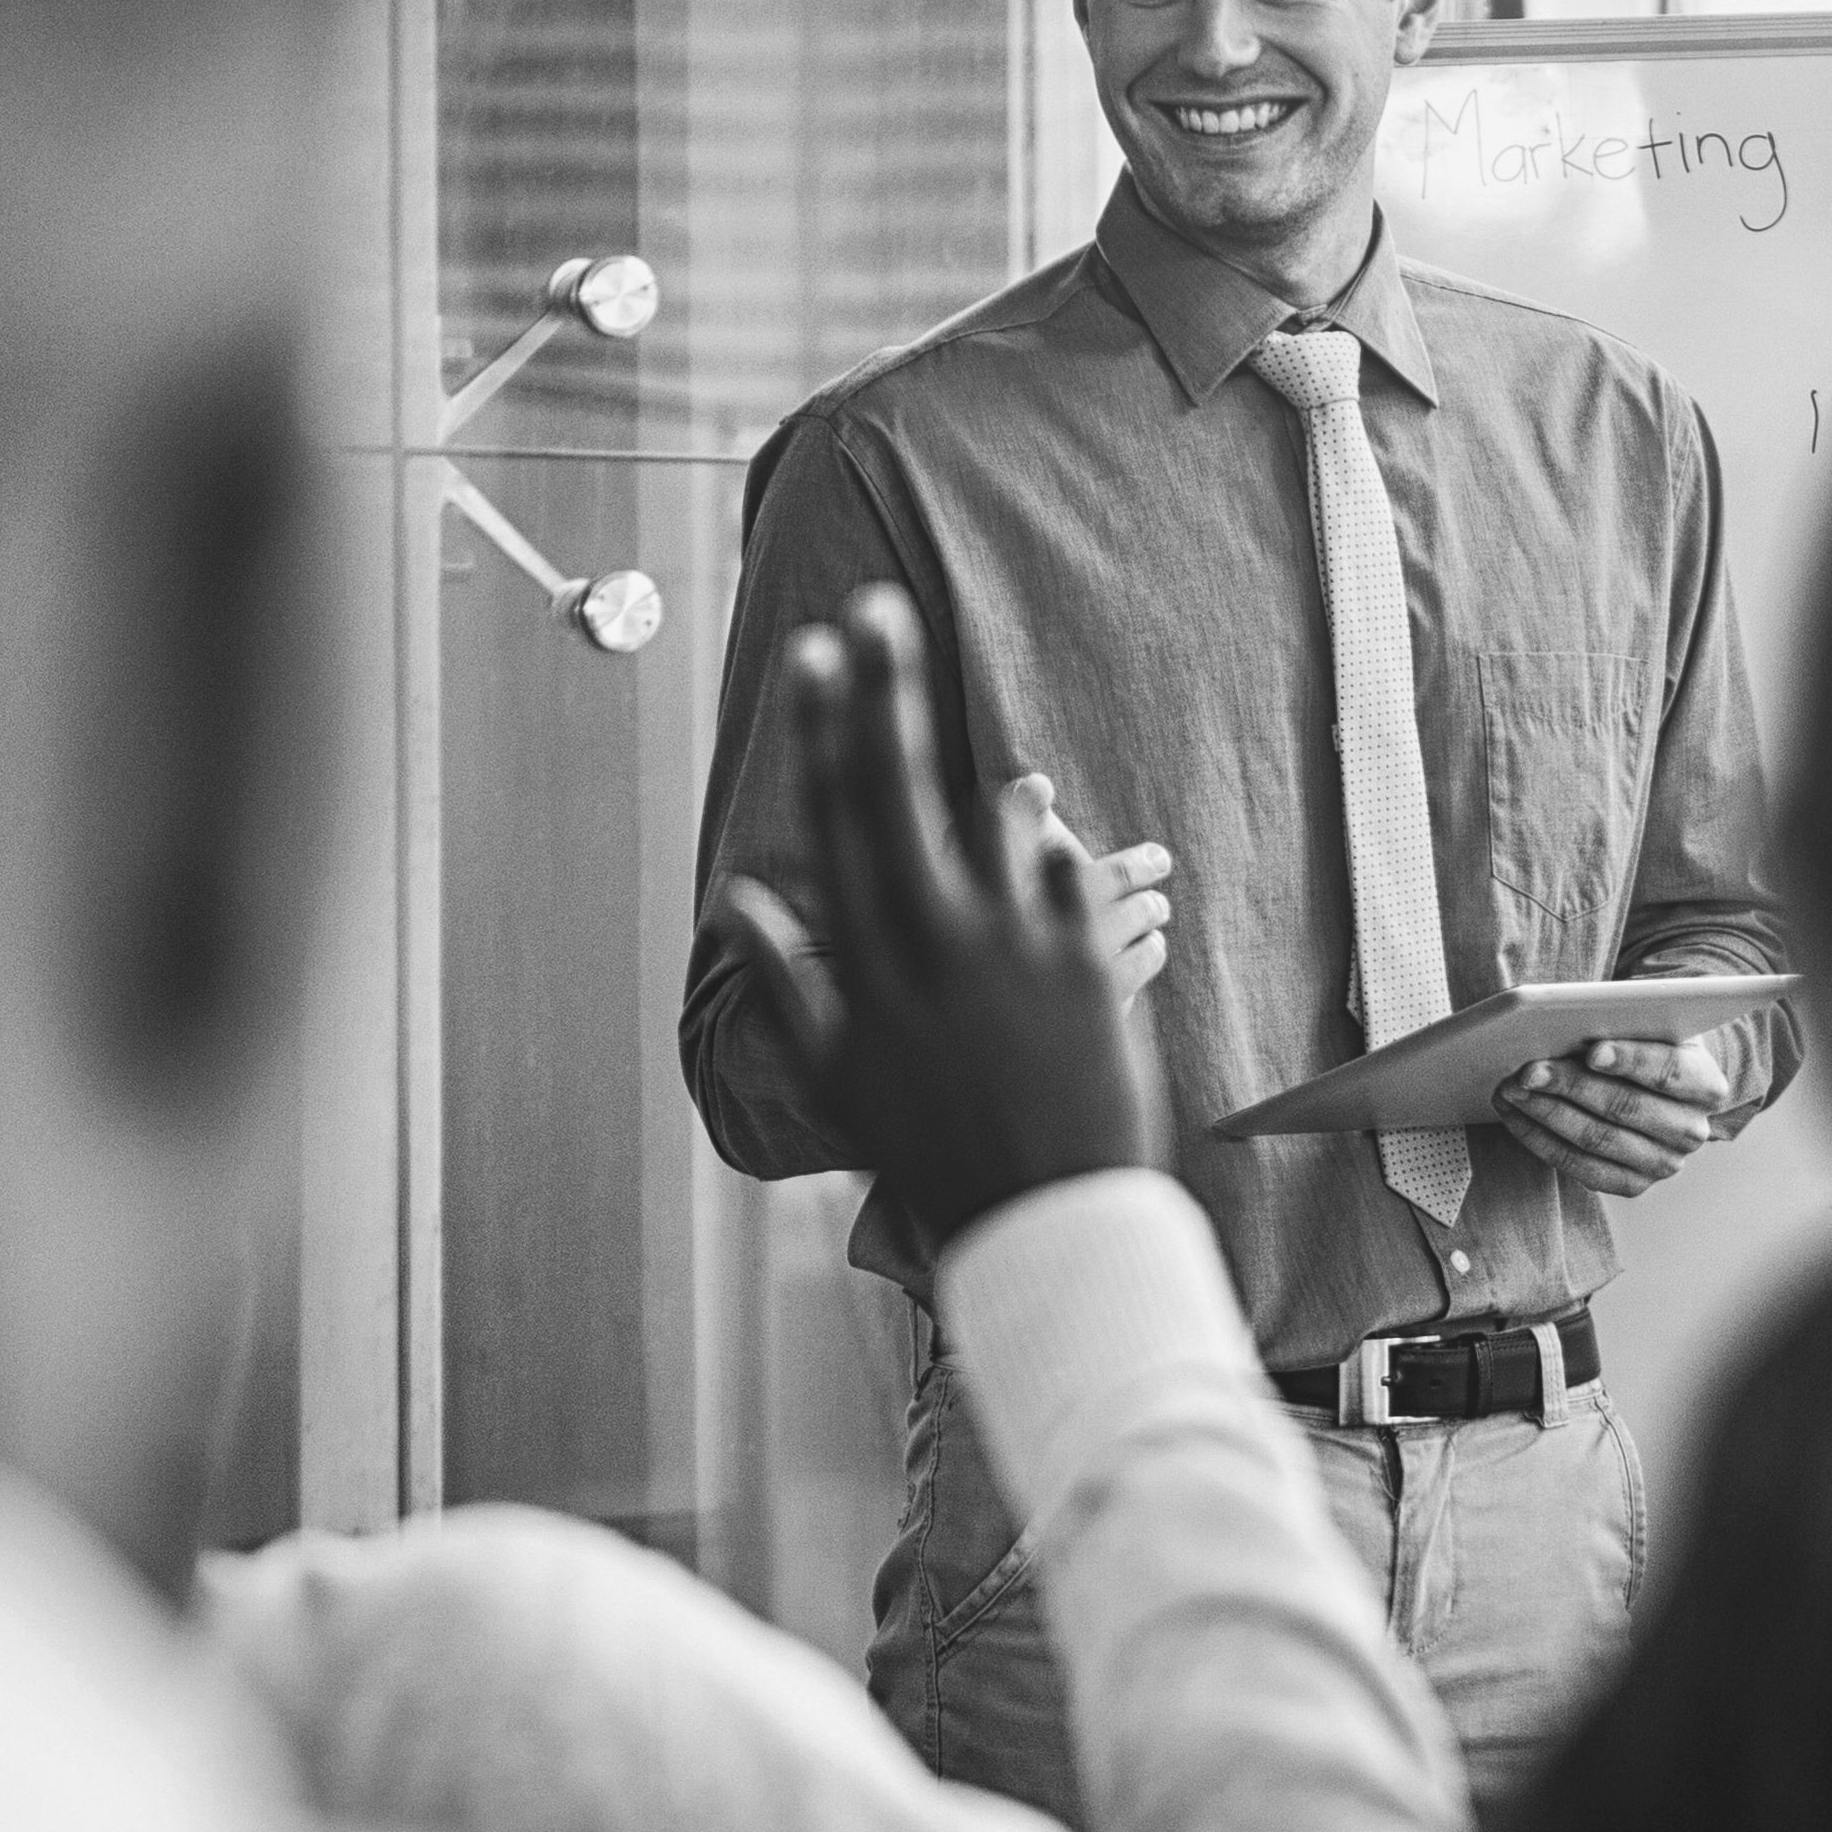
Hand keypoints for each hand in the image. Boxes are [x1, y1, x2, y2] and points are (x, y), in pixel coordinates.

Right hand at [710, 586, 1161, 1243]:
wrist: (1050, 1221)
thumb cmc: (936, 1156)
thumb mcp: (843, 1078)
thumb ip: (788, 981)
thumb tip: (742, 903)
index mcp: (871, 964)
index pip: (837, 823)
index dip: (825, 733)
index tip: (815, 656)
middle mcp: (938, 941)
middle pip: (903, 790)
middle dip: (885, 694)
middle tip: (876, 610)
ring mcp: (1019, 947)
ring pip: (1003, 824)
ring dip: (999, 801)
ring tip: (1007, 805)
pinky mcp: (1090, 963)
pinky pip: (1075, 877)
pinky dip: (1064, 871)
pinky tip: (1066, 891)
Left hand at [1494, 1031, 1737, 1200]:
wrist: (1660, 1089)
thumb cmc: (1648, 1045)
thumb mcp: (1652, 1027)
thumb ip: (1627, 1023)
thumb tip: (1568, 1022)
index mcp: (1706, 1085)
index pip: (1669, 1072)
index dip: (1630, 1061)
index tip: (1592, 1051)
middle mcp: (1691, 1131)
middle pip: (1624, 1108)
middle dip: (1570, 1086)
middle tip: (1527, 1070)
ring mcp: (1662, 1164)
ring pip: (1595, 1139)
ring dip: (1545, 1113)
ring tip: (1510, 1089)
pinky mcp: (1632, 1185)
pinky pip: (1577, 1165)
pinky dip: (1539, 1138)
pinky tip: (1515, 1115)